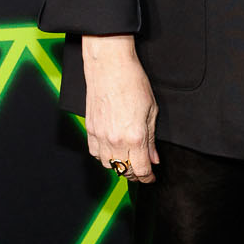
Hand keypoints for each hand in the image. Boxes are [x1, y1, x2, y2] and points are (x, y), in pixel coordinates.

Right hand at [81, 35, 158, 181]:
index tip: (151, 177)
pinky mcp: (90, 129)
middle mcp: (116, 139)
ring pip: (107, 164)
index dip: (147, 177)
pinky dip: (104, 156)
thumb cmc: (133, 82)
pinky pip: (94, 153)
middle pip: (124, 170)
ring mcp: (100, 135)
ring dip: (118, 166)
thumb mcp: (152, 110)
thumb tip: (153, 158)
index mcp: (135, 136)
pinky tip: (112, 151)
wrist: (110, 66)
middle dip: (135, 174)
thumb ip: (151, 139)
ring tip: (128, 160)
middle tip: (142, 171)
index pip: (141, 169)